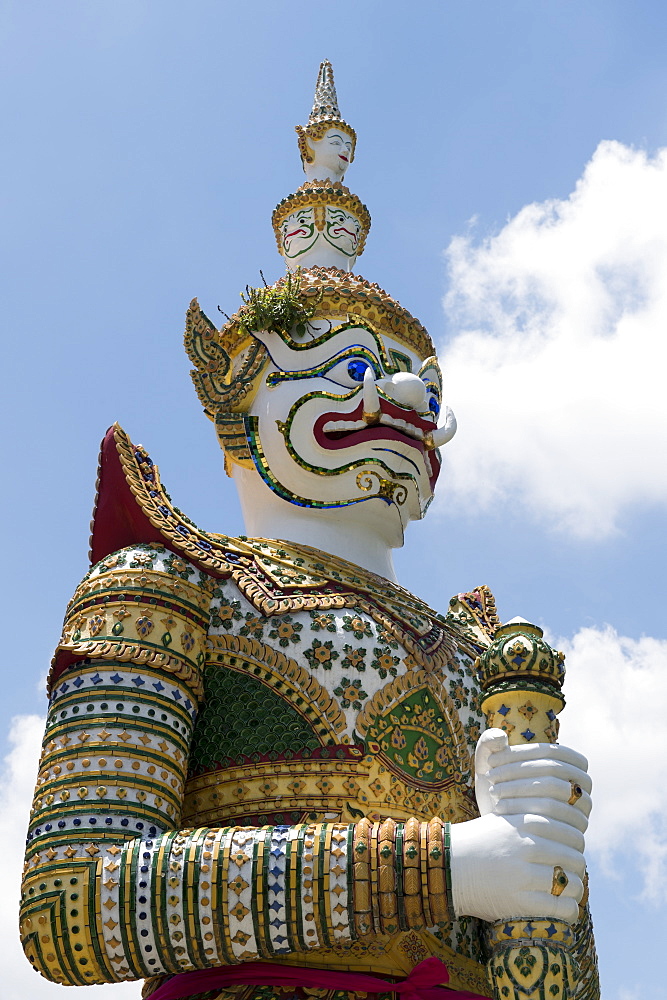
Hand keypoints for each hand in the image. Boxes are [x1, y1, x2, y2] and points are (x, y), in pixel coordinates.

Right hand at [449, 729, 591, 922]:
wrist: (448, 866)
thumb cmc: (480, 842)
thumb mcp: (506, 820)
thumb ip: (534, 817)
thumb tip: (572, 820)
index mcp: (525, 822)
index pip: (572, 830)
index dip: (577, 842)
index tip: (573, 848)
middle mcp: (527, 846)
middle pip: (575, 856)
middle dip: (576, 865)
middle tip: (571, 871)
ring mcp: (523, 874)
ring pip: (573, 883)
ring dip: (575, 888)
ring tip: (569, 891)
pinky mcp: (521, 901)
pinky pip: (562, 907)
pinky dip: (569, 909)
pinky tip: (564, 907)